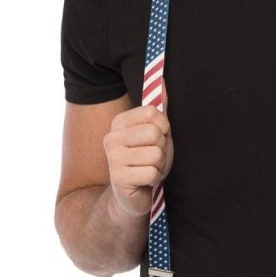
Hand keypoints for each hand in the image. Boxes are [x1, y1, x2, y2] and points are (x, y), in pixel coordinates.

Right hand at [103, 77, 174, 217]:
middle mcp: (111, 137)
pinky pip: (152, 173)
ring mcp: (113, 158)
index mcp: (119, 123)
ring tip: (148, 170)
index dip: (164, 129)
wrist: (132, 196)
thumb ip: (159, 109)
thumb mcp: (156, 134)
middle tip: (152, 159)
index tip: (155, 141)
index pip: (154, 113)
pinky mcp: (118, 178)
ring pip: (156, 154)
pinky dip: (154, 179)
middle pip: (156, 133)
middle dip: (162, 149)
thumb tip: (163, 80)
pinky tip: (145, 182)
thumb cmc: (146, 162)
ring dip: (159, 166)